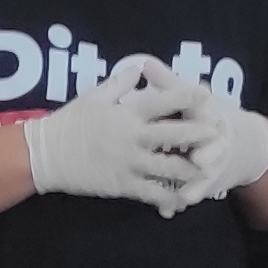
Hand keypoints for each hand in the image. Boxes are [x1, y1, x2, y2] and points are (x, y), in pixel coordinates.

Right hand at [18, 56, 202, 205]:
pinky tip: (182, 200)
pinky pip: (153, 192)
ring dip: (192, 168)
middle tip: (221, 133)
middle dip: (201, 133)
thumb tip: (139, 67)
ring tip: (209, 169)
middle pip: (176, 134)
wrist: (46, 156)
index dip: (186, 95)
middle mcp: (134, 138)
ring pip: (170, 167)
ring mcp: (130, 163)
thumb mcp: (94, 96)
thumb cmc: (69, 123)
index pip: (164, 101)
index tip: (205, 93)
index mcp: (128, 114)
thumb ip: (120, 82)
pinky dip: (169, 197)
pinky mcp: (123, 185)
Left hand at [161, 81, 267, 216]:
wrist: (243, 145)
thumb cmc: (205, 117)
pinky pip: (192, 194)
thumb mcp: (190, 98)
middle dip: (207, 153)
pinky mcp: (205, 184)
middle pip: (212, 147)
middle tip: (198, 159)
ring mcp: (211, 164)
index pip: (207, 108)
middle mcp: (214, 140)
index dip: (205, 104)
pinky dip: (179, 202)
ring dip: (195, 186)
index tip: (203, 98)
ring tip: (184, 196)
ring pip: (204, 176)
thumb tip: (143, 63)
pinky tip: (168, 211)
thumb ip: (166, 84)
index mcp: (209, 115)